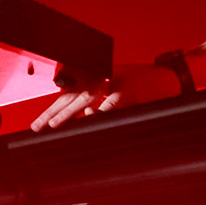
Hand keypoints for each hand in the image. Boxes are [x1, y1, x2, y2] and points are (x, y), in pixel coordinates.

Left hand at [31, 61, 183, 131]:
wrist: (167, 77)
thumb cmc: (141, 85)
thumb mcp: (115, 89)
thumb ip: (98, 101)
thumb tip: (84, 116)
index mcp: (95, 80)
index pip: (69, 95)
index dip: (52, 109)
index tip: (39, 125)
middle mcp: (100, 79)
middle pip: (71, 97)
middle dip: (53, 113)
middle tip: (39, 126)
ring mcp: (113, 83)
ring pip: (86, 99)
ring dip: (70, 112)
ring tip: (56, 124)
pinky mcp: (128, 91)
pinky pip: (111, 103)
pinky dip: (100, 111)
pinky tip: (90, 118)